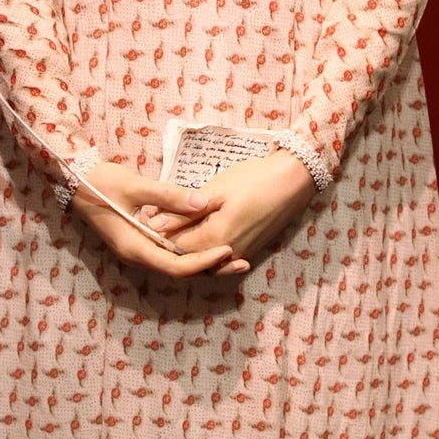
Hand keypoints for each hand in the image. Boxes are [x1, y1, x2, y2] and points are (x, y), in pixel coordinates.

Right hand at [69, 161, 246, 277]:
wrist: (73, 181)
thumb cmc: (100, 182)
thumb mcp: (134, 186)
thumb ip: (168, 195)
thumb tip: (203, 204)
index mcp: (135, 248)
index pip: (176, 266)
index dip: (204, 261)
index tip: (228, 249)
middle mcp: (138, 256)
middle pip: (180, 271)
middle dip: (211, 267)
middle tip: (244, 260)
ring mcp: (138, 250)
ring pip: (176, 263)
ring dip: (204, 261)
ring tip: (235, 255)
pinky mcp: (140, 241)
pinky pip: (170, 253)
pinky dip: (192, 251)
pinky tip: (211, 242)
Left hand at [144, 150, 317, 274]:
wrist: (294, 181)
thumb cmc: (254, 179)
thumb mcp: (215, 190)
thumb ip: (182, 211)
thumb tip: (151, 224)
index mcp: (213, 239)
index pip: (172, 247)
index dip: (155, 233)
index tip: (145, 214)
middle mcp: (225, 254)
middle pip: (186, 257)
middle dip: (168, 240)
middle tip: (156, 215)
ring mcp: (239, 255)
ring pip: (202, 260)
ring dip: (187, 245)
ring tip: (176, 222)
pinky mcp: (248, 251)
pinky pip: (218, 259)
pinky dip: (204, 249)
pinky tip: (198, 231)